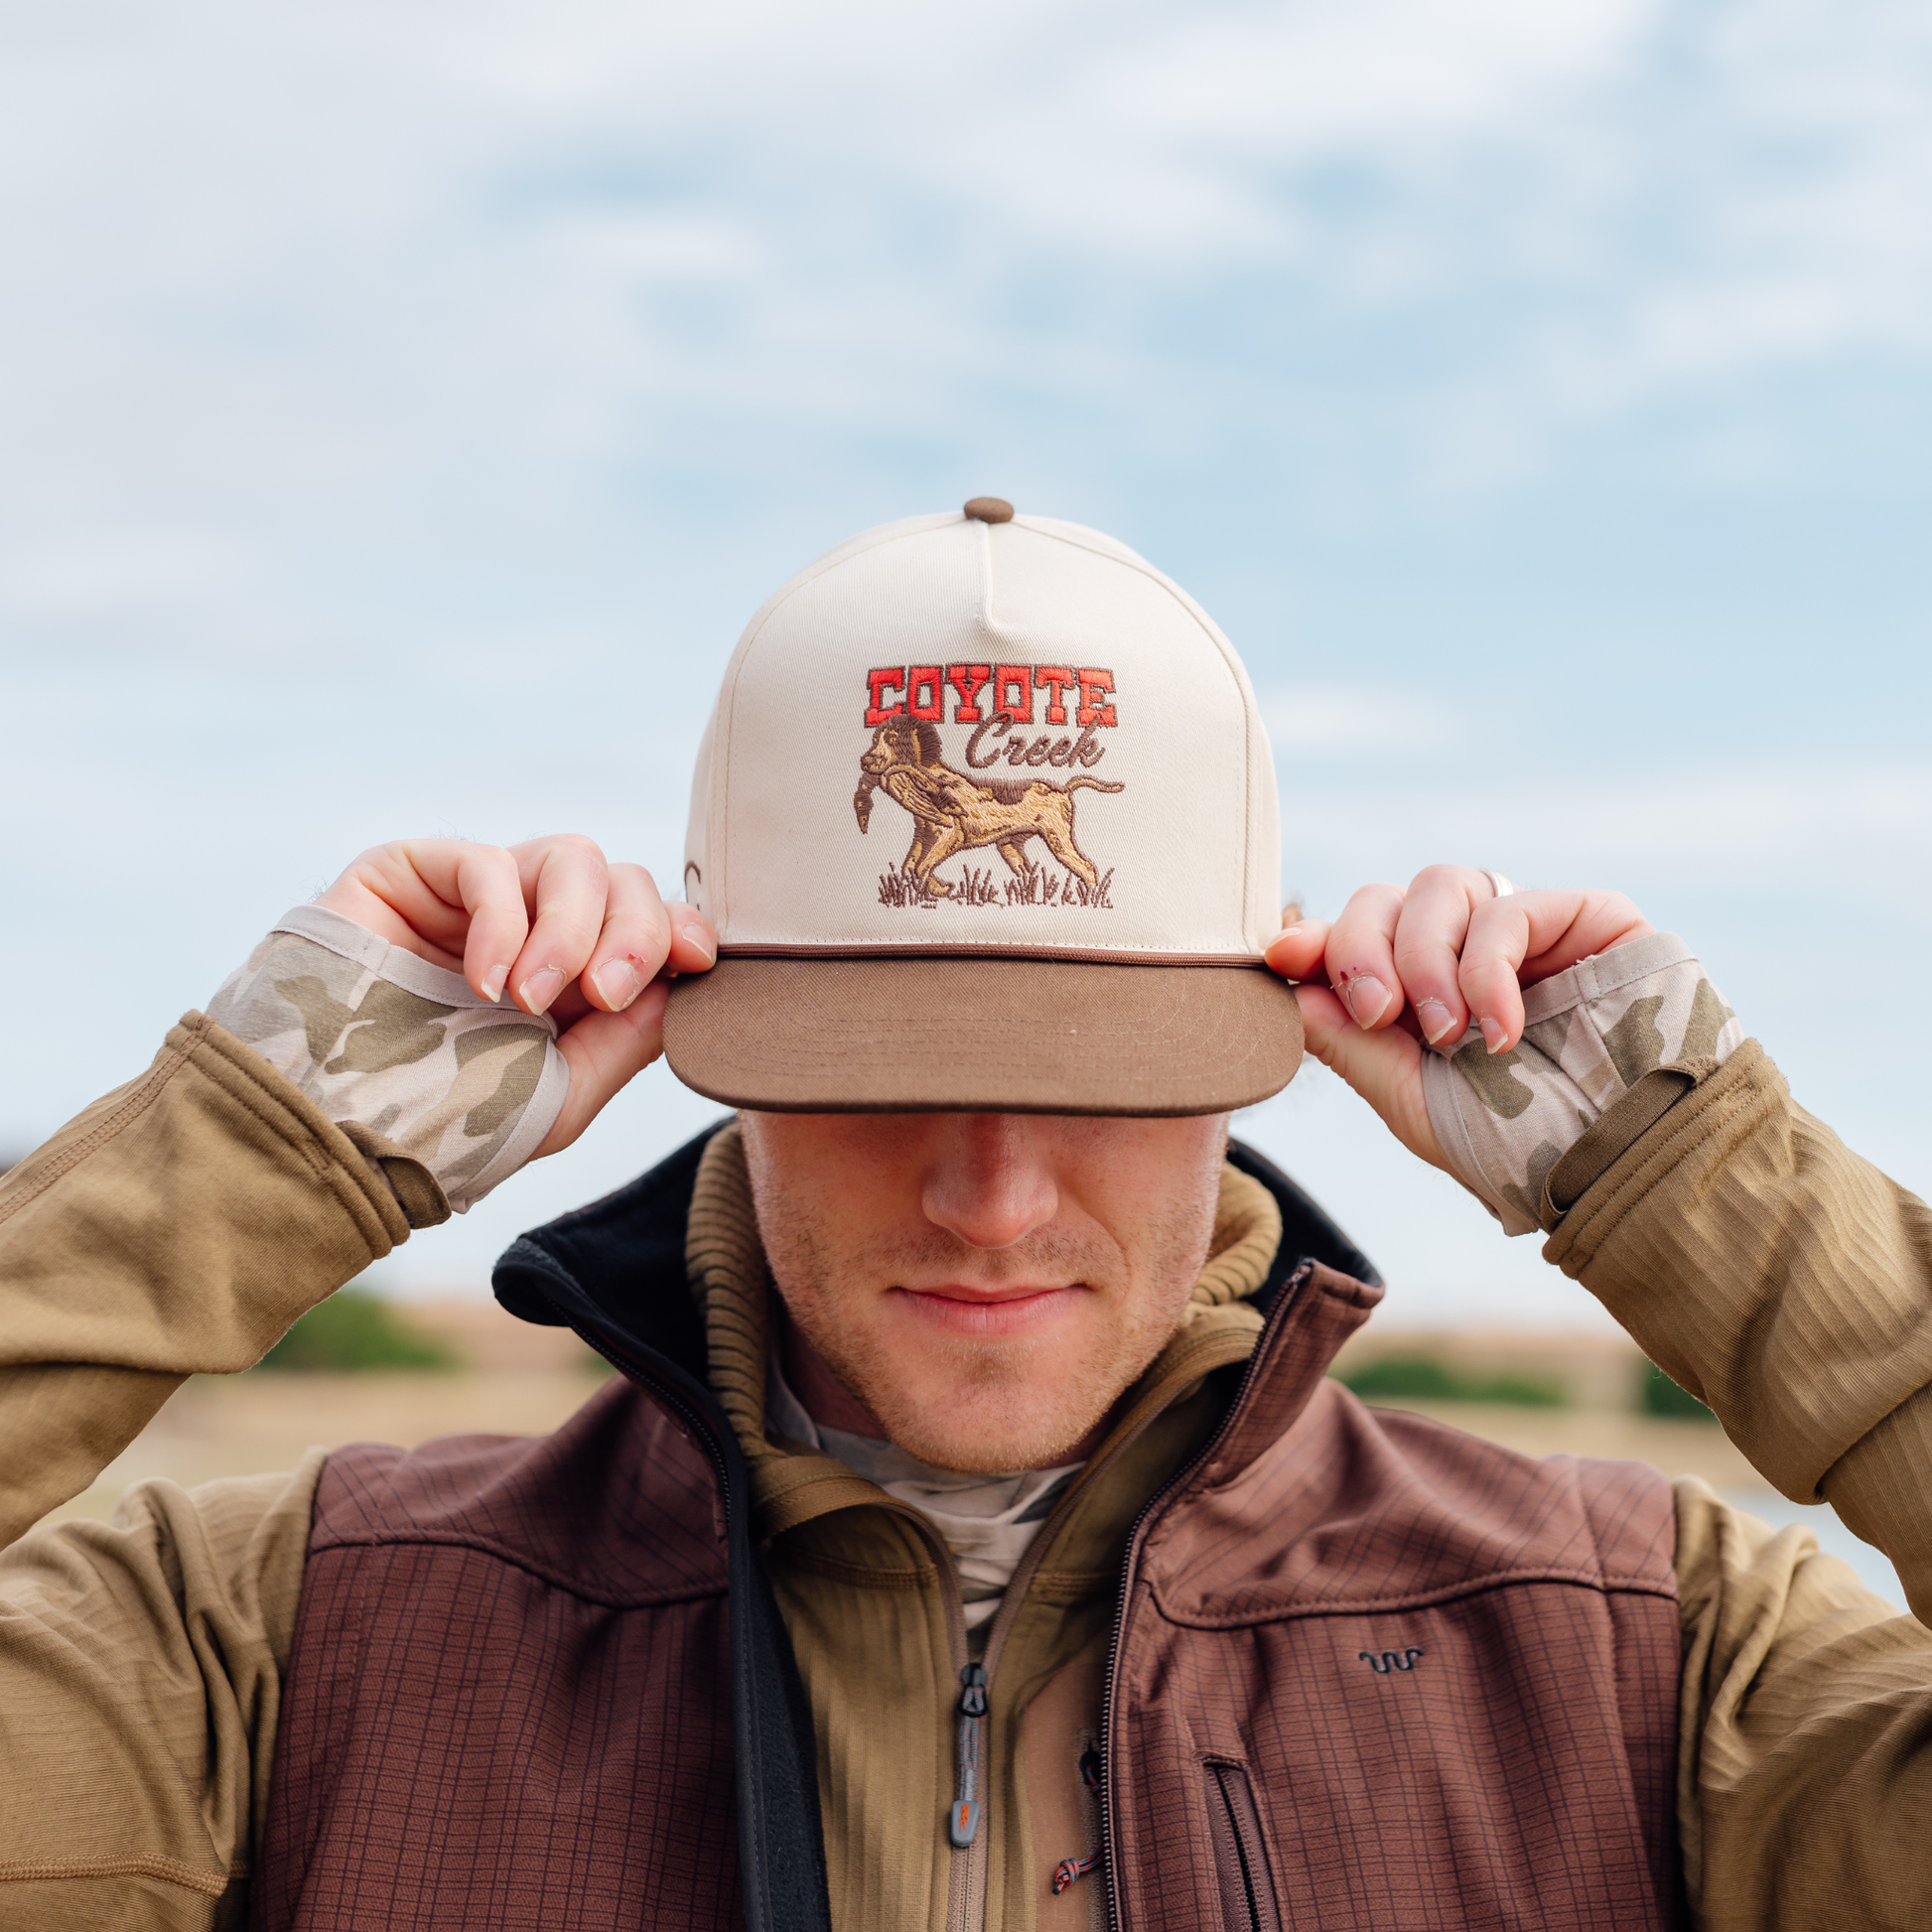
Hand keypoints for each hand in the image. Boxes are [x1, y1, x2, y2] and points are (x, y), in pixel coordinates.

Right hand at [316, 835, 716, 1156]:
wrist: (328, 1134)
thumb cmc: (439, 1126)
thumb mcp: (556, 1097)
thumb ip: (624, 1042)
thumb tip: (682, 982)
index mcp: (575, 976)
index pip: (649, 922)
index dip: (681, 928)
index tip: (696, 961)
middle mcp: (532, 927)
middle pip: (620, 880)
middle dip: (634, 931)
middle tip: (606, 994)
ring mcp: (475, 898)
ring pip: (569, 858)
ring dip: (570, 928)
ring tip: (532, 1000)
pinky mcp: (413, 873)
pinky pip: (485, 863)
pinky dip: (501, 920)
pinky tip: (484, 983)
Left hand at [1264, 866, 1652, 1173]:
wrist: (1626, 1170)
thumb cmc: (1523, 1148)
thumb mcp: (1413, 1100)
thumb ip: (1349, 1040)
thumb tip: (1283, 982)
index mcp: (1421, 993)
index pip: (1356, 936)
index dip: (1316, 938)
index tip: (1283, 956)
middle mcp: (1468, 952)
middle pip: (1386, 898)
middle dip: (1363, 949)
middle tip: (1379, 1014)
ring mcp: (1526, 931)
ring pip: (1440, 886)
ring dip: (1424, 958)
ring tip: (1447, 1034)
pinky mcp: (1586, 917)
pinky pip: (1509, 906)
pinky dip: (1487, 967)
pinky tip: (1501, 1030)